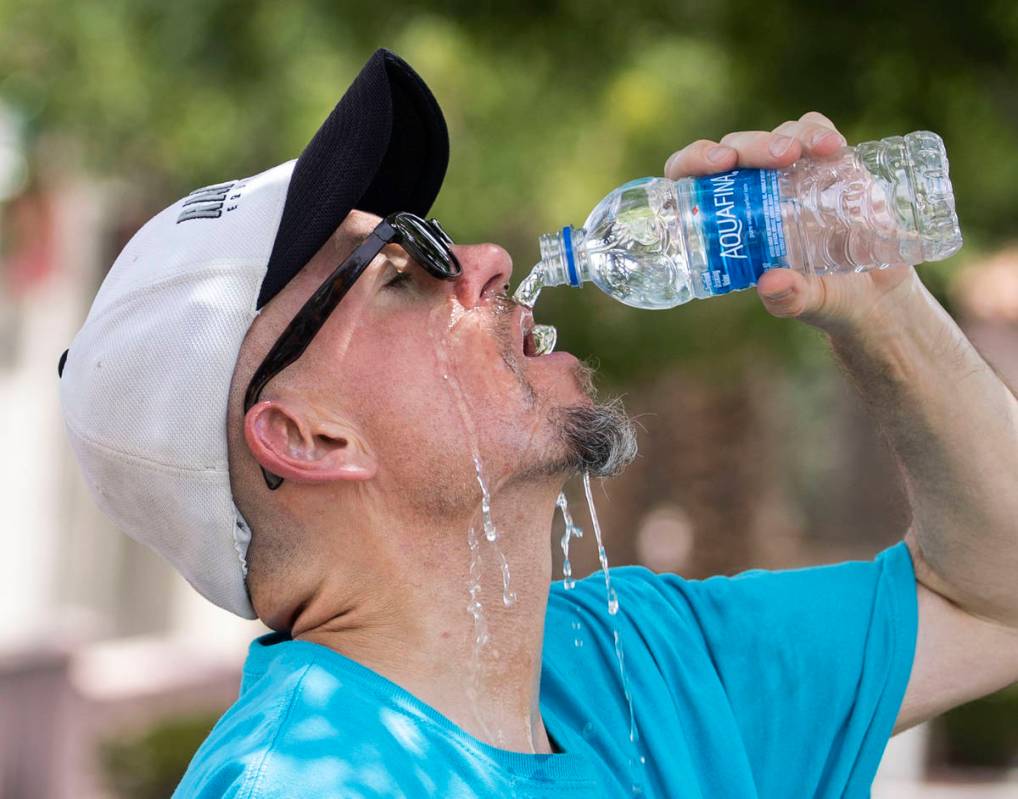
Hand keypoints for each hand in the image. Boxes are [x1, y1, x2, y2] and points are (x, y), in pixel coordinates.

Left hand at [663, 112, 921, 336]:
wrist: (878, 291)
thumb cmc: (828, 299)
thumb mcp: (809, 304)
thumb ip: (789, 298)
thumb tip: (770, 283)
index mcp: (731, 224)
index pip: (692, 180)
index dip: (694, 161)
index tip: (719, 163)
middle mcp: (753, 192)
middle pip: (734, 151)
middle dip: (751, 147)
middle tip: (779, 156)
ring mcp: (789, 174)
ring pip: (774, 136)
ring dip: (791, 137)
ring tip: (816, 152)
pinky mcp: (825, 162)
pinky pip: (813, 131)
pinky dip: (820, 132)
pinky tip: (834, 148)